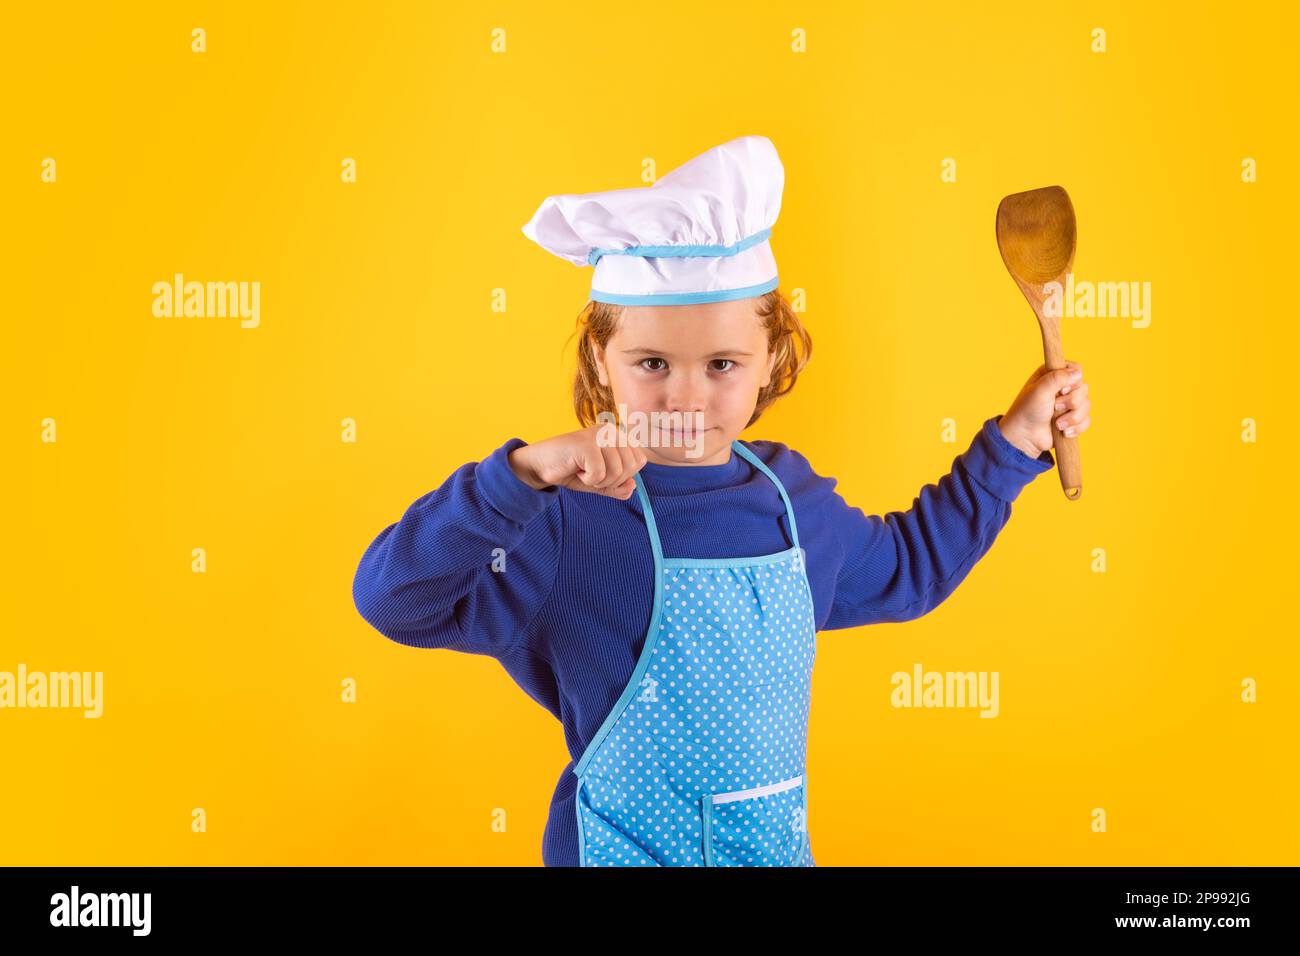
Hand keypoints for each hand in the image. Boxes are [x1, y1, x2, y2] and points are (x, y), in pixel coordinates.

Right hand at [507, 422, 647, 499]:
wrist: (541, 465)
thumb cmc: (571, 470)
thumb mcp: (599, 482)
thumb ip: (618, 486)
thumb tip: (632, 486)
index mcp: (618, 435)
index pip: (639, 460)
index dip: (623, 475)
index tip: (602, 472)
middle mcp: (611, 430)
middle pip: (631, 467)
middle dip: (612, 480)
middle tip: (591, 473)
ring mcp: (599, 435)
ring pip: (617, 472)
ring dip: (598, 481)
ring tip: (583, 470)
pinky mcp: (587, 444)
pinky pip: (600, 474)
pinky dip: (587, 480)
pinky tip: (576, 469)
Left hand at [998, 360, 1091, 457]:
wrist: (1025, 437)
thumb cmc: (1028, 411)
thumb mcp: (1040, 390)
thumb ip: (1058, 378)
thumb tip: (1078, 373)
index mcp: (1052, 374)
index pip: (1076, 369)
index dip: (1073, 381)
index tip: (1061, 390)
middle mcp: (1062, 387)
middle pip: (1084, 388)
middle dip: (1071, 401)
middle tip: (1054, 407)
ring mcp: (1069, 404)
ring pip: (1087, 405)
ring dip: (1072, 417)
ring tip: (1057, 424)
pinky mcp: (1073, 419)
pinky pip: (1086, 420)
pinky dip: (1075, 427)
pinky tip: (1063, 431)